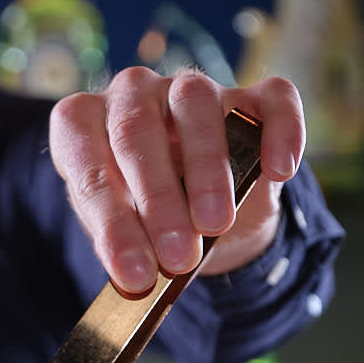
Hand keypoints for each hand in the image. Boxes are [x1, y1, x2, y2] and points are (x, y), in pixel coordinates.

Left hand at [49, 70, 304, 295]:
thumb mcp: (129, 238)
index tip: (134, 272)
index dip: (109, 221)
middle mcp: (132, 95)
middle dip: (158, 200)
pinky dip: (279, 131)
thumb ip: (128, 247)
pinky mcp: (250, 94)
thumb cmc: (147, 222)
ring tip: (215, 224)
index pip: (84, 159)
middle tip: (177, 256)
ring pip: (195, 103)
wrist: (200, 219)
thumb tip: (138, 274)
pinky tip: (279, 170)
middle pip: (136, 130)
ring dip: (207, 168)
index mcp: (84, 126)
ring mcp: (189, 88)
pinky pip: (270, 99)